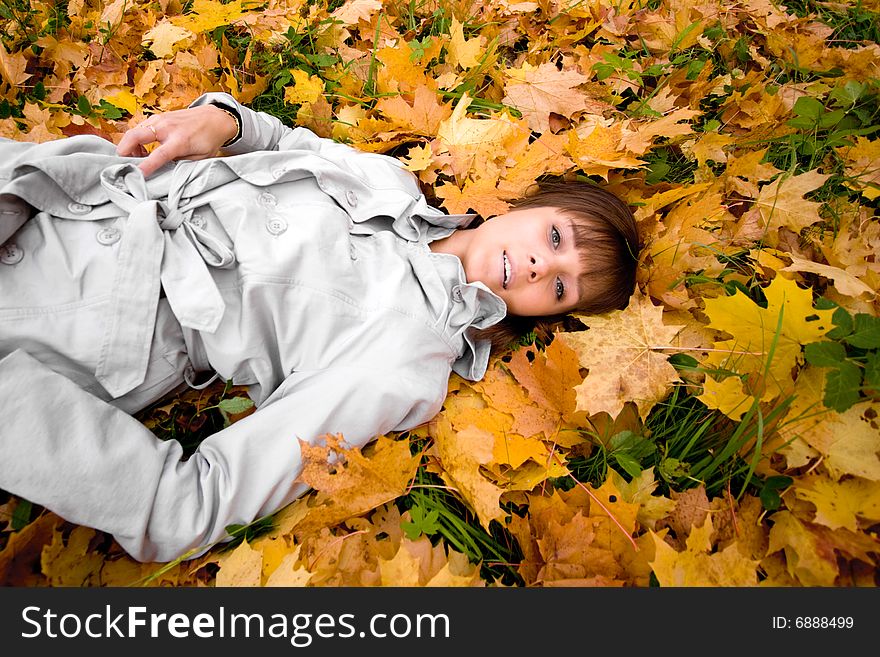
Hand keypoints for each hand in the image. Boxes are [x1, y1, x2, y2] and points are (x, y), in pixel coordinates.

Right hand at [115, 104, 238, 177]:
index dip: (146, 165)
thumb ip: (180, 163)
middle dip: (123, 150)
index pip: (159, 155)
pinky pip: (140, 128)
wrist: (215, 118)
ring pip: (134, 131)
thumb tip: (163, 170)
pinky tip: (143, 148)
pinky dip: (136, 139)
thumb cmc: (208, 140)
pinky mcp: (157, 117)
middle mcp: (167, 128)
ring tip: (137, 157)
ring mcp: (160, 120)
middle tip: (122, 164)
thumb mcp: (199, 158)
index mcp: (180, 141)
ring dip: (129, 146)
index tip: (137, 174)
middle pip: (135, 136)